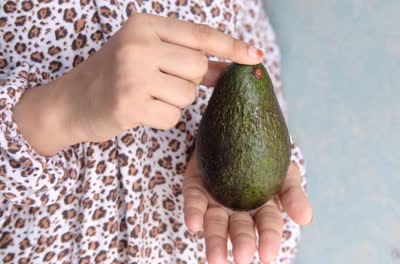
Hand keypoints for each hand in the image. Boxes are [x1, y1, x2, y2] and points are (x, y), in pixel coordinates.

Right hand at [13, 14, 262, 155]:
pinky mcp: (129, 103)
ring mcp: (132, 73)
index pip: (200, 35)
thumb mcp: (150, 55)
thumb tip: (232, 66)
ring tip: (146, 94)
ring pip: (188, 95)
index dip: (231, 47)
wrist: (71, 101)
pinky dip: (162, 118)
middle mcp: (138, 44)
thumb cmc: (117, 75)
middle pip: (198, 67)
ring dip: (174, 101)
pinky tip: (140, 110)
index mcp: (145, 25)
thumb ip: (190, 59)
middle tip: (161, 81)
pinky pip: (173, 116)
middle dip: (189, 81)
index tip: (255, 57)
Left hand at [183, 153, 312, 263]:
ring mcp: (215, 200)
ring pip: (215, 224)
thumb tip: (306, 219)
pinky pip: (194, 202)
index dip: (268, 240)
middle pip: (239, 230)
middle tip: (241, 259)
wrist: (239, 132)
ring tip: (215, 260)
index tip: (267, 256)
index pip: (267, 226)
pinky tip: (194, 225)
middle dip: (241, 243)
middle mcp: (238, 210)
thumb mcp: (285, 172)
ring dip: (215, 241)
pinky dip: (193, 213)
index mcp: (263, 209)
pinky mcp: (195, 188)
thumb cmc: (267, 156)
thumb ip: (293, 195)